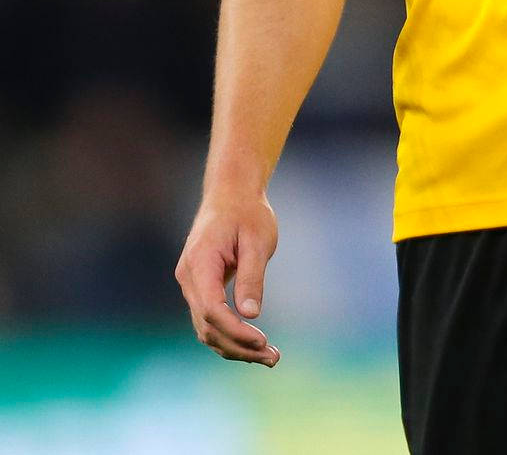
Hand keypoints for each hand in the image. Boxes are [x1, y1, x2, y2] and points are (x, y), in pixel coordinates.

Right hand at [175, 192, 280, 365]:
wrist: (231, 194)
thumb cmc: (248, 212)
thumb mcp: (257, 240)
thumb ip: (252, 276)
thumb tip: (250, 315)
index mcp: (199, 262)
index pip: (212, 309)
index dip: (235, 330)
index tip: (262, 341)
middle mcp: (188, 277)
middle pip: (207, 326)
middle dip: (239, 346)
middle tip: (273, 357)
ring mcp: (191, 284)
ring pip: (207, 328)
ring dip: (235, 346)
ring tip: (270, 357)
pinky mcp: (200, 288)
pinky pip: (211, 320)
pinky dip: (230, 335)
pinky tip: (254, 345)